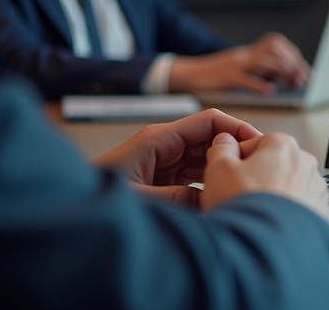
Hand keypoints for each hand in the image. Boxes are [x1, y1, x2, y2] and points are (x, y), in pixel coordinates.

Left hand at [93, 109, 261, 206]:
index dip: (237, 128)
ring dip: (223, 168)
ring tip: (242, 183)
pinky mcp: (162, 178)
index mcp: (159, 138)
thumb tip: (211, 197)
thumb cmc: (95, 195)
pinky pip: (194, 175)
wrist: (71, 206)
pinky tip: (218, 197)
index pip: (209, 120)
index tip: (258, 144)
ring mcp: (164, 162)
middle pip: (211, 138)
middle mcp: (164, 146)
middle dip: (234, 150)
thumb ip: (177, 198)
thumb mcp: (140, 198)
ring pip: (205, 158)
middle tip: (256, 168)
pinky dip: (209, 183)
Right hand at [168, 33, 310, 93]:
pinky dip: (260, 85)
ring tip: (292, 83)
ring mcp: (236, 64)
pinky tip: (270, 91)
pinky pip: (246, 79)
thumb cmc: (214, 76)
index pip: (278, 46)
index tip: (305, 71)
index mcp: (249, 53)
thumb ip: (258, 70)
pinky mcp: (226, 77)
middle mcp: (245, 55)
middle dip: (293, 64)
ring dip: (282, 72)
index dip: (294, 57)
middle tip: (301, 79)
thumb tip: (282, 79)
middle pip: (276, 50)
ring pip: (265, 62)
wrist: (188, 74)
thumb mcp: (239, 67)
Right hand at [202, 132, 328, 222]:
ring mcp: (316, 189)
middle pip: (274, 165)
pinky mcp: (321, 213)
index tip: (229, 174)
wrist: (266, 246)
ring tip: (255, 213)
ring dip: (274, 196)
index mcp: (283, 146)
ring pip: (288, 187)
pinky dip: (287, 213)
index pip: (256, 143)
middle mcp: (306, 164)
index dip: (237, 160)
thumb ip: (221, 150)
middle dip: (258, 177)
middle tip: (240, 196)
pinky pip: (300, 207)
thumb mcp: (219, 170)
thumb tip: (224, 143)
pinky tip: (270, 223)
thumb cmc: (246, 208)